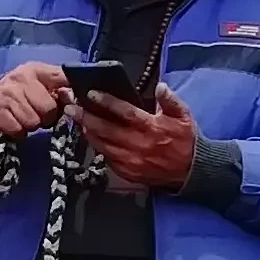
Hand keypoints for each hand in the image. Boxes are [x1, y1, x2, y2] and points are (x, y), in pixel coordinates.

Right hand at [0, 60, 66, 138]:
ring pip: (32, 122)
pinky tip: (14, 123)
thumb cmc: (22, 91)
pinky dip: (18, 132)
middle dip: (45, 116)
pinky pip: (17, 129)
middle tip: (38, 113)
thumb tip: (74, 98)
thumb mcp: (40, 82)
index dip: (67, 94)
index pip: (61, 78)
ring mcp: (6, 94)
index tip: (65, 101)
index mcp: (36, 70)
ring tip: (25, 118)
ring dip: (30, 125)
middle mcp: (20, 79)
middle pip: (48, 108)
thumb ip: (60, 86)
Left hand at [76, 85, 197, 191]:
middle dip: (85, 116)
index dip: (106, 102)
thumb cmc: (184, 139)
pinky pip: (106, 157)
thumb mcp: (184, 116)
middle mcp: (137, 145)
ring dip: (86, 131)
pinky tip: (89, 135)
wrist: (189, 172)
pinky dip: (96, 145)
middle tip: (69, 106)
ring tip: (74, 118)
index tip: (90, 93)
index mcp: (151, 128)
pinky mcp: (126, 173)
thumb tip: (160, 86)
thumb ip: (170, 100)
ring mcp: (130, 161)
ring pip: (102, 144)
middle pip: (106, 129)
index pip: (125, 112)